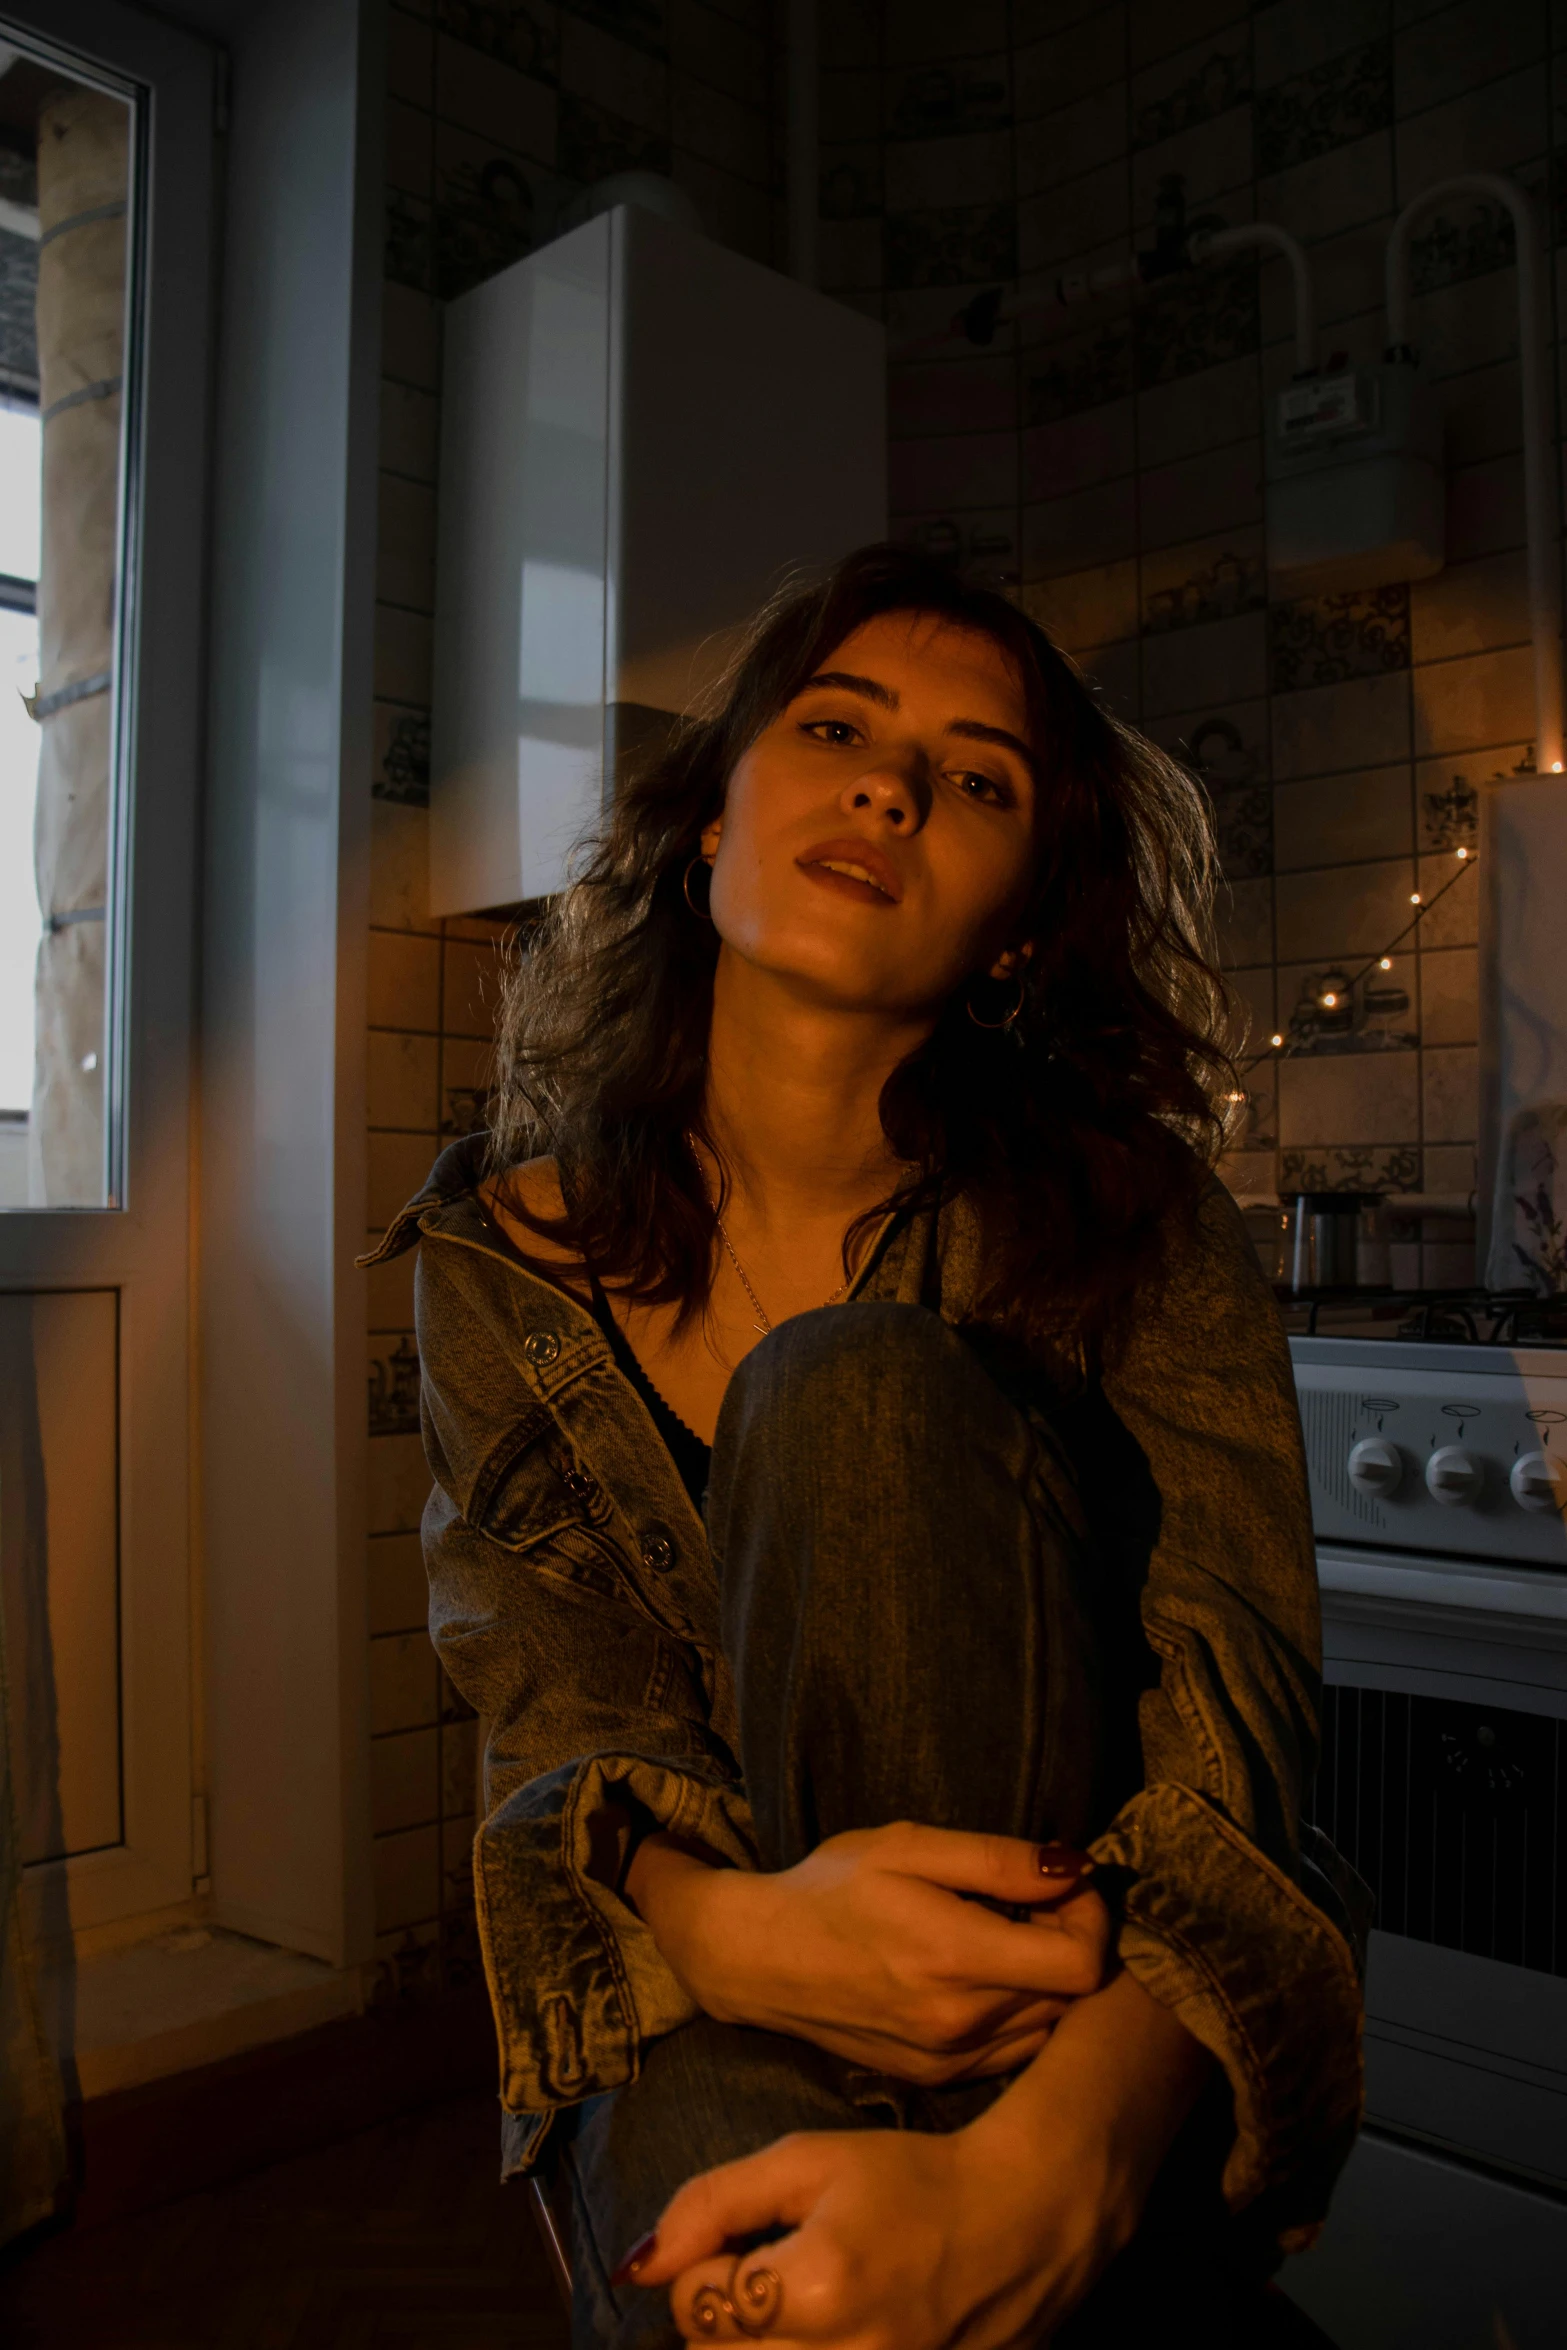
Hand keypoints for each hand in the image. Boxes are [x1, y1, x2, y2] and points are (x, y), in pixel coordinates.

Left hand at [616, 2116, 1127, 2347]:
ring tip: (799, 2309)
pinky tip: (821, 2336)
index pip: (694, 2302)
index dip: (709, 2263)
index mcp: (818, 2286)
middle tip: (774, 2275)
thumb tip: (635, 2266)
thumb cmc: (908, 2181)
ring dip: (758, 2349)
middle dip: (725, 2315)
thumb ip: (711, 2203)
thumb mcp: (806, 2161)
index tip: (755, 2239)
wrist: (1019, 2224)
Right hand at [626, 1822, 1109, 2083]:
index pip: (1082, 1965)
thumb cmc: (832, 1888)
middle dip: (1072, 1941)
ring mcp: (947, 2060)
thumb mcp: (909, 1847)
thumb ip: (998, 1860)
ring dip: (1049, 1981)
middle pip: (1074, 1997)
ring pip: (1048, 2027)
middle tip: (1034, 1903)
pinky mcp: (935, 2079)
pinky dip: (1020, 2014)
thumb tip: (1077, 1867)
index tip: (1064, 1887)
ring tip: (1007, 1937)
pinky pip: (1013, 2051)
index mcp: (955, 1957)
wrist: (759, 1958)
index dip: (1093, 1920)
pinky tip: (984, 1977)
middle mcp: (959, 2022)